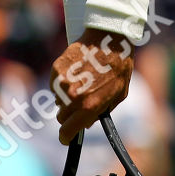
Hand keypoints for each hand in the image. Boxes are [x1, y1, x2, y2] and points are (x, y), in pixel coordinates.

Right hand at [51, 28, 134, 144]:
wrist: (110, 38)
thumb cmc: (119, 66)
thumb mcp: (118, 94)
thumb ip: (101, 112)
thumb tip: (87, 124)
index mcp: (89, 106)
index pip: (67, 131)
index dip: (66, 136)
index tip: (67, 137)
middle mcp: (73, 97)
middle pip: (62, 117)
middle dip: (70, 115)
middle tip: (81, 103)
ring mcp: (62, 83)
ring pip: (58, 101)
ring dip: (67, 97)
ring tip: (82, 83)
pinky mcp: (56, 69)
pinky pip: (55, 85)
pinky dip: (63, 83)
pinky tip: (77, 72)